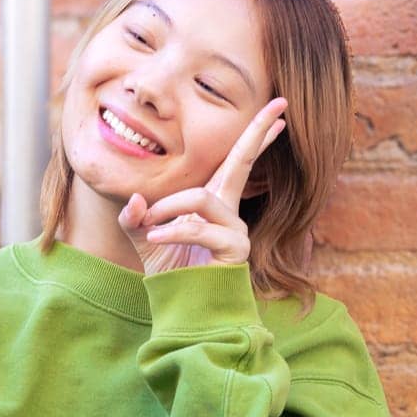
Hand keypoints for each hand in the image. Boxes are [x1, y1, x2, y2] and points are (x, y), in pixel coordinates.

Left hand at [117, 97, 287, 273]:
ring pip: (201, 199)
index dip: (256, 137)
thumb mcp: (144, 239)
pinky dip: (172, 231)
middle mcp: (229, 212)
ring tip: (150, 223)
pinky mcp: (234, 251)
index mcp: (214, 203)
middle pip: (242, 163)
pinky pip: (198, 229)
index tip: (279, 112)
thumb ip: (135, 217)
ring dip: (170, 207)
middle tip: (280, 106)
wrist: (183, 309)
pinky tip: (154, 238)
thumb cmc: (171, 273)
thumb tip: (137, 200)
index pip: (236, 162)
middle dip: (258, 133)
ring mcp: (235, 230)